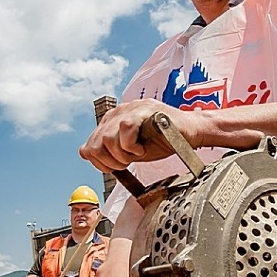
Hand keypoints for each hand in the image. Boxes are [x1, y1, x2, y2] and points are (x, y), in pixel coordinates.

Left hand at [79, 99, 201, 172]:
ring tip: (137, 154)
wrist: (189, 133)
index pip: (89, 146)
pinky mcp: (144, 109)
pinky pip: (125, 128)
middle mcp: (117, 112)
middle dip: (110, 162)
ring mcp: (130, 108)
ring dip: (122, 154)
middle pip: (95, 144)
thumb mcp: (130, 151)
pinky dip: (132, 145)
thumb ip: (110, 151)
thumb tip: (87, 153)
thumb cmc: (163, 141)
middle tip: (128, 163)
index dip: (100, 163)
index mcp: (111, 122)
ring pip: (108, 137)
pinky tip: (141, 149)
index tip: (116, 167)